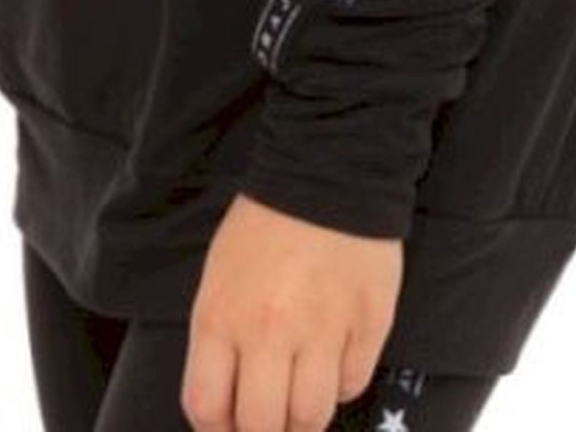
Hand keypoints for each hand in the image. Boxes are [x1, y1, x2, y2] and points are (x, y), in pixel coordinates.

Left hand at [181, 190, 404, 431]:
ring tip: (302, 399)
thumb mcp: (219, 277)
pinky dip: (341, 384)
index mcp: (221, 315)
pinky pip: (352, 385)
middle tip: (270, 421)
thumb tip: (228, 404)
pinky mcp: (368, 322)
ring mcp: (322, 329)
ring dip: (303, 418)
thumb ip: (218, 341)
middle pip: (262, 427)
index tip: (228, 428)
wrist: (326, 169)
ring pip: (311, 417)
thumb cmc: (265, 226)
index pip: (206, 408)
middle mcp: (269, 330)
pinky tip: (334, 361)